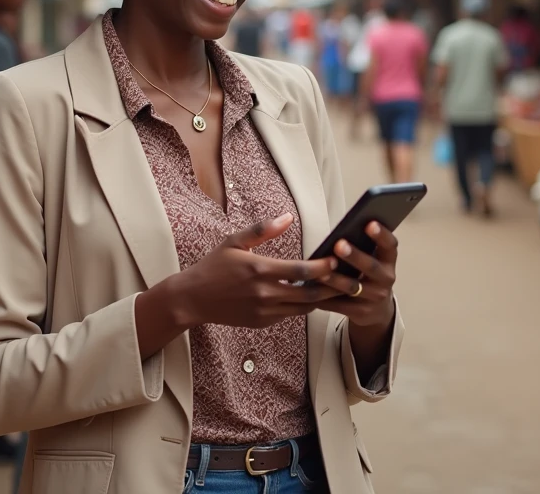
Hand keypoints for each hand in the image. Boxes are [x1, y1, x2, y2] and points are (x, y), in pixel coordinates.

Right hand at [174, 214, 340, 329]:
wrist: (193, 298)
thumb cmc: (214, 266)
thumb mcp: (235, 242)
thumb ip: (263, 229)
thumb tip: (288, 217)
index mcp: (260, 270)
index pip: (303, 270)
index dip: (324, 267)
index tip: (336, 260)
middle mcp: (265, 293)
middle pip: (311, 294)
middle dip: (332, 287)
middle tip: (346, 278)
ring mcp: (264, 311)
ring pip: (304, 308)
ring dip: (321, 299)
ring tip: (334, 287)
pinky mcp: (262, 323)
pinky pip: (290, 315)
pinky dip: (302, 306)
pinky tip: (310, 296)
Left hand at [315, 221, 397, 326]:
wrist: (377, 310)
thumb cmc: (368, 275)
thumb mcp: (373, 261)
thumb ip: (363, 248)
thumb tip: (339, 232)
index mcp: (388, 261)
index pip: (390, 246)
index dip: (382, 235)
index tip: (370, 224)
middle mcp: (385, 279)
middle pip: (371, 267)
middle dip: (354, 256)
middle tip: (339, 245)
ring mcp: (375, 297)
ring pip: (353, 287)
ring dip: (335, 280)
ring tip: (320, 273)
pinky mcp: (361, 312)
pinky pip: (340, 305)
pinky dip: (325, 298)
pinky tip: (311, 291)